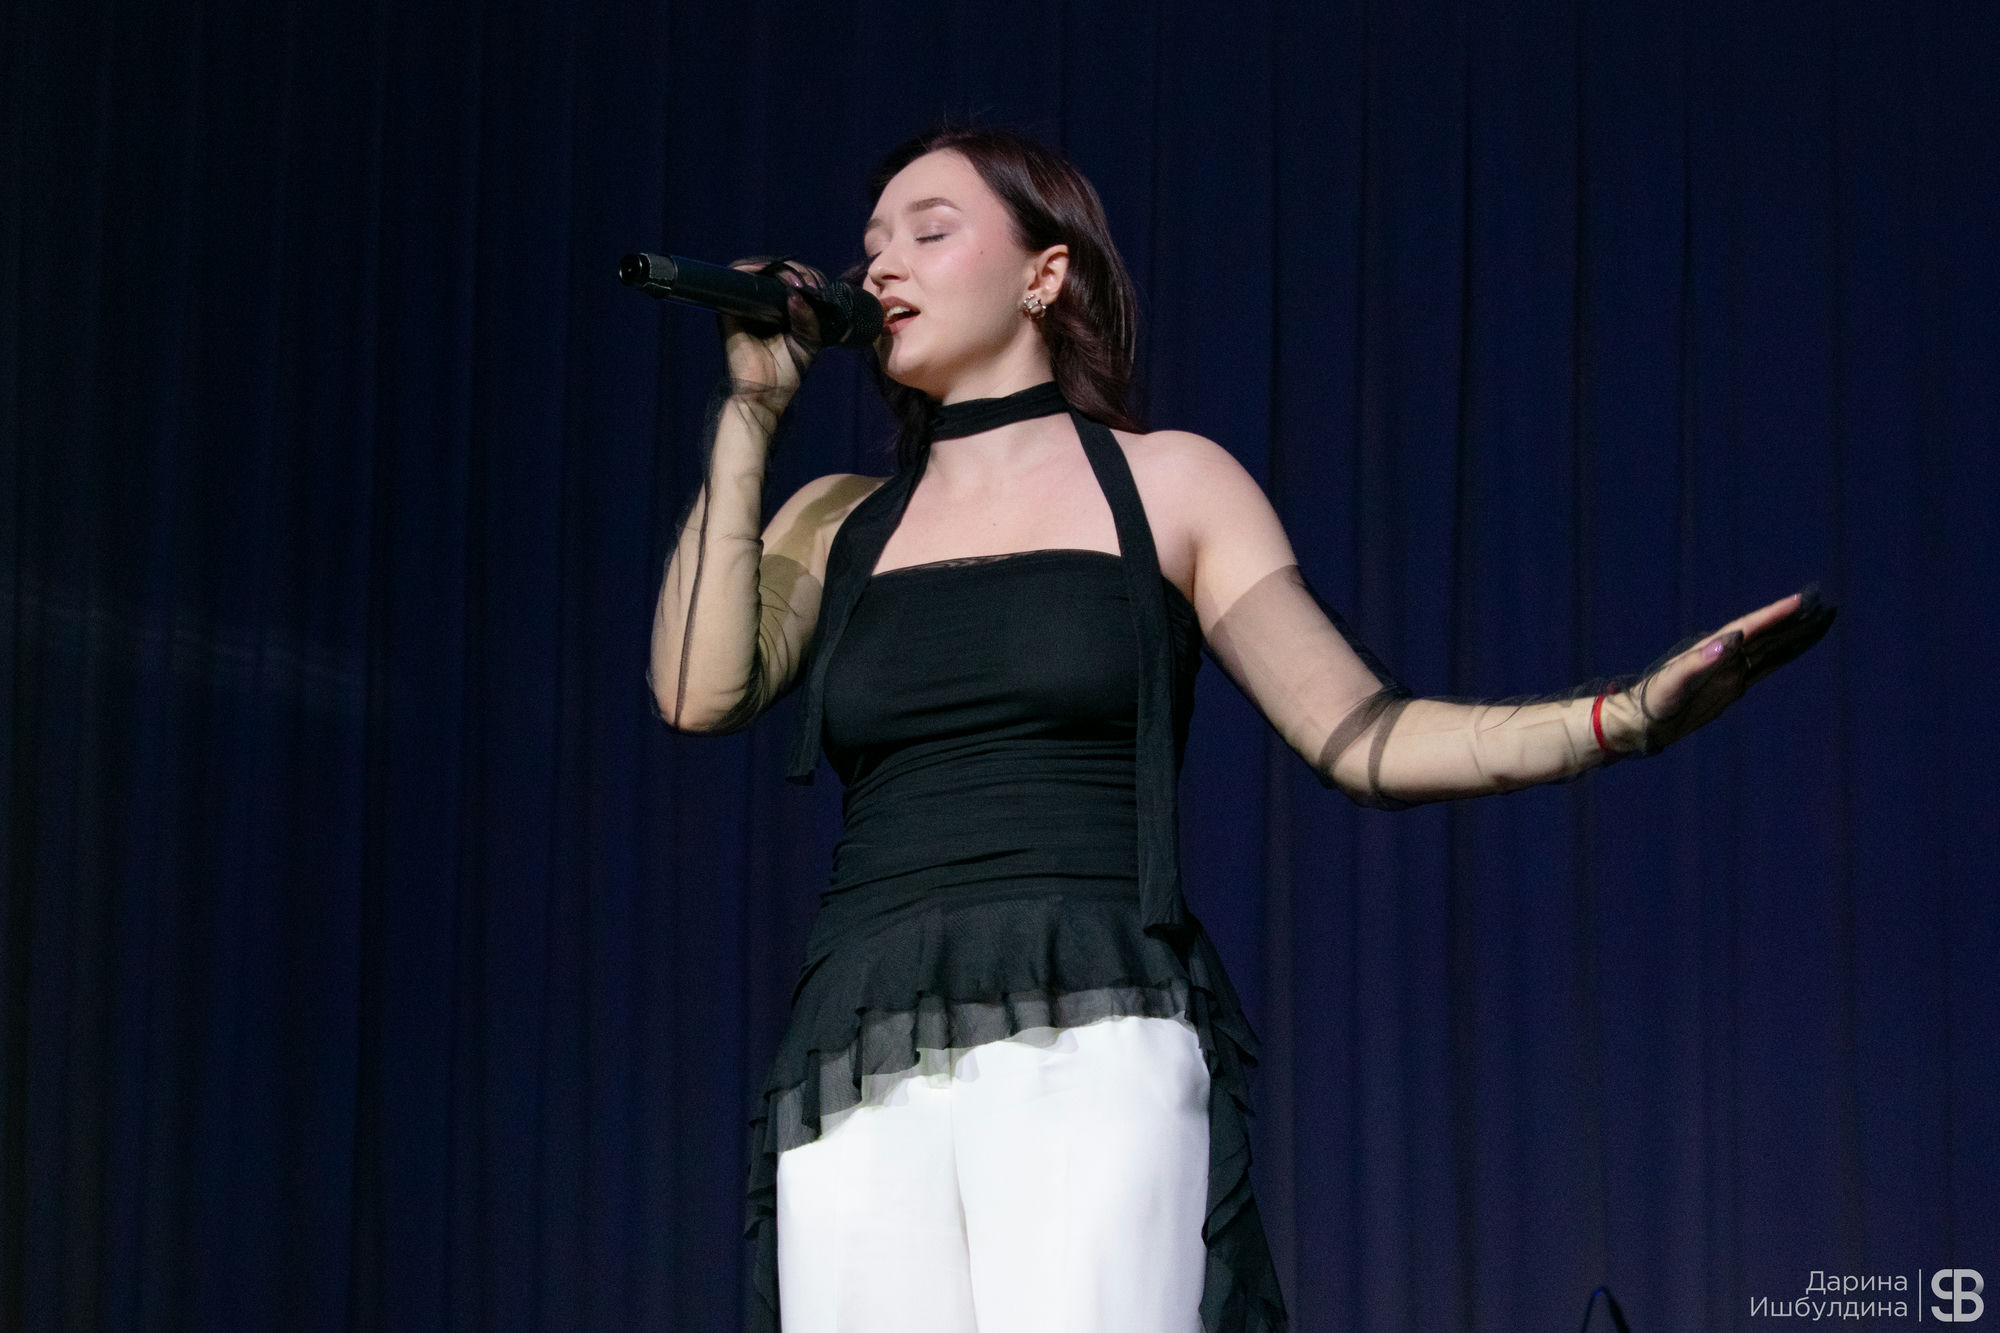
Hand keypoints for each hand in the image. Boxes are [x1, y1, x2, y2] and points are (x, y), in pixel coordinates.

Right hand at [718, 255, 826, 413]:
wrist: (766, 396)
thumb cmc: (787, 373)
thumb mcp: (809, 343)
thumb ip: (809, 318)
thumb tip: (796, 294)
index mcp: (781, 311)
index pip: (791, 281)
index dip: (806, 276)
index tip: (818, 286)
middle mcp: (762, 305)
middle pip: (776, 272)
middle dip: (796, 271)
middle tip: (809, 284)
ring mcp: (745, 306)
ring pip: (757, 271)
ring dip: (777, 269)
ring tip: (794, 282)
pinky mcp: (729, 311)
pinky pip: (734, 281)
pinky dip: (749, 270)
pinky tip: (768, 274)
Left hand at [1597, 584, 1837, 757]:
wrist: (1644, 720)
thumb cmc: (1654, 699)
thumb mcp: (1674, 681)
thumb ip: (1699, 662)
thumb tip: (1730, 641)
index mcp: (1713, 649)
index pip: (1750, 627)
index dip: (1775, 614)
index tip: (1801, 600)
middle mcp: (1725, 654)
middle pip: (1767, 633)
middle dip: (1794, 620)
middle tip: (1824, 604)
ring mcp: (1731, 669)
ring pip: (1771, 648)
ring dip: (1794, 635)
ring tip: (1820, 621)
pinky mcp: (1732, 685)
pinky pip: (1765, 667)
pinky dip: (1783, 656)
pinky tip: (1796, 648)